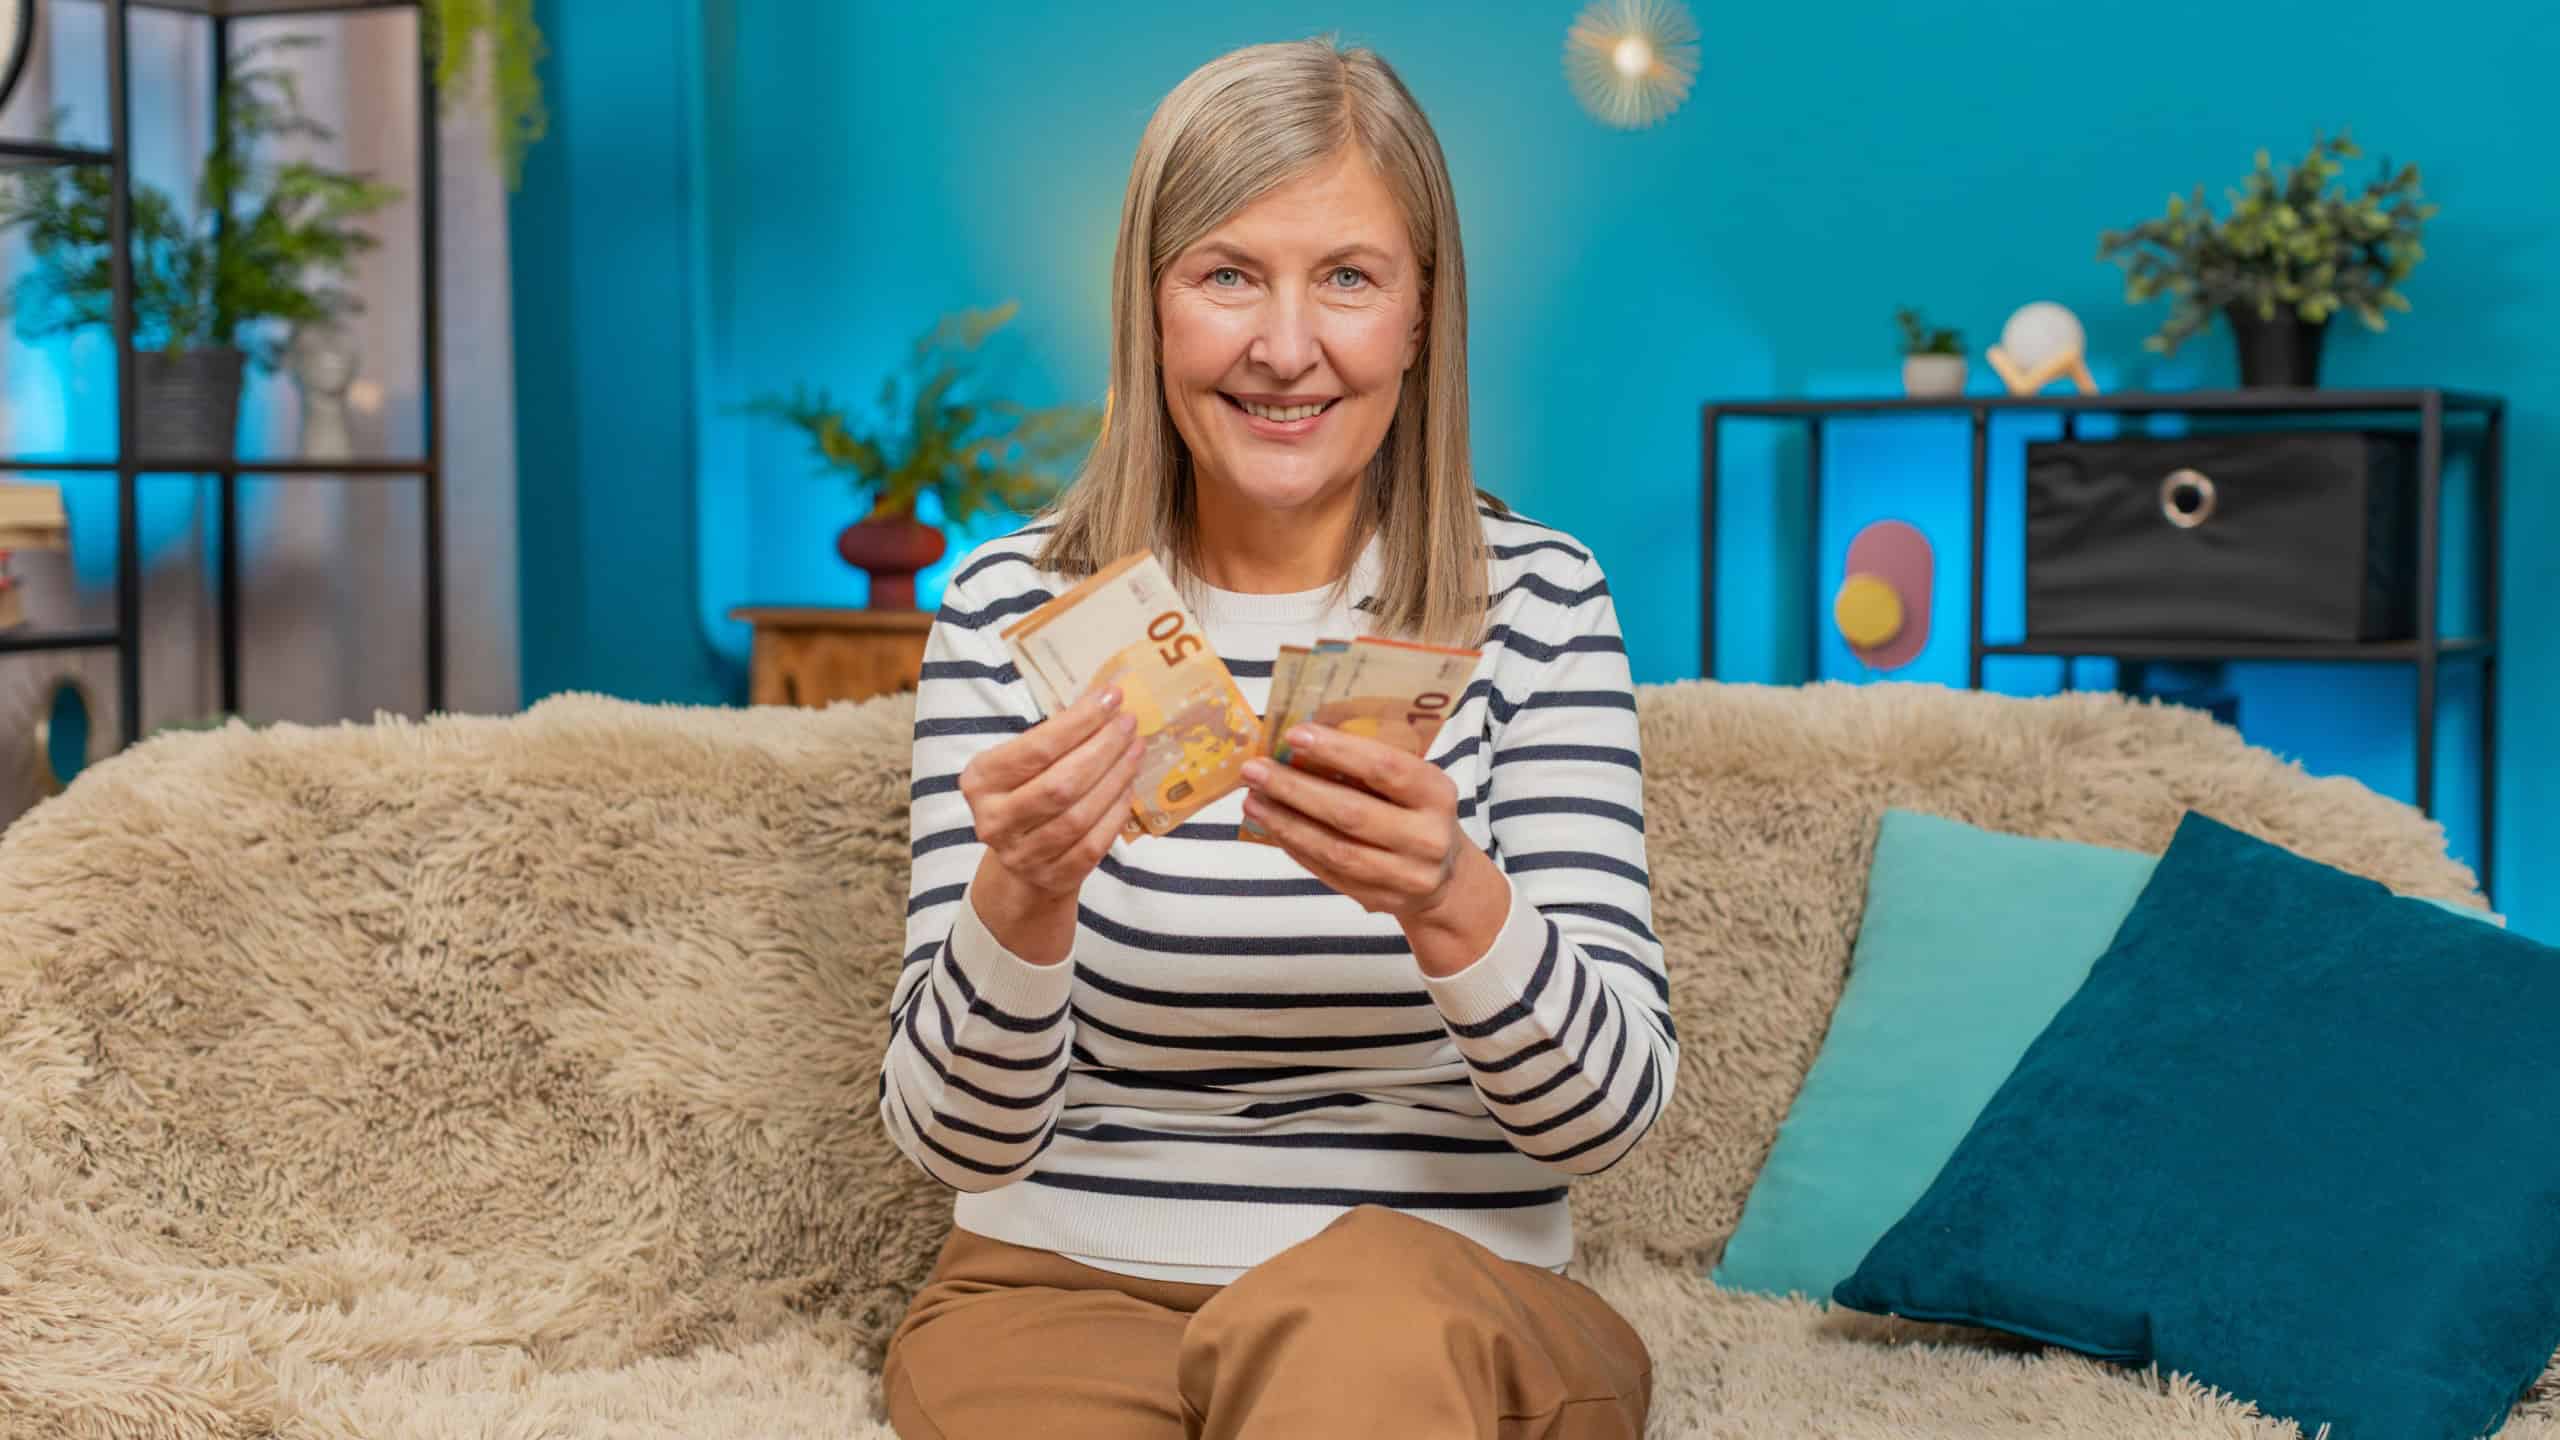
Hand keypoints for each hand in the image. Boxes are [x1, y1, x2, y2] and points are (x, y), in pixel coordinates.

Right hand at [959, 687, 1142, 961]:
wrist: (1021, 865)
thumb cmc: (1026, 795)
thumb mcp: (1023, 765)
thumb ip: (1054, 738)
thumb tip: (1106, 701)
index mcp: (981, 781)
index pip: (1036, 749)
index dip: (1079, 722)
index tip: (1111, 697)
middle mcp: (994, 820)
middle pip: (1060, 784)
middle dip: (1103, 749)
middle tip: (1129, 724)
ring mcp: (1022, 855)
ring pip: (1079, 815)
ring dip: (1115, 778)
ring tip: (1136, 750)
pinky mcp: (1052, 878)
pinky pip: (1093, 844)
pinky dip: (1116, 812)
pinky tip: (1130, 787)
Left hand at [1240, 723, 1482, 925]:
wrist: (1446, 877)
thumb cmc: (1417, 812)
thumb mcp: (1412, 782)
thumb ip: (1369, 765)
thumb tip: (1299, 742)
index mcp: (1437, 793)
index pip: (1385, 768)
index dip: (1337, 751)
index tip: (1294, 735)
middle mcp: (1427, 837)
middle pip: (1351, 813)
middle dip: (1296, 789)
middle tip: (1255, 770)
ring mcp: (1405, 875)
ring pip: (1334, 849)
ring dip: (1286, 823)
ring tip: (1253, 800)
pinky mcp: (1381, 899)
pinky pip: (1328, 871)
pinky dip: (1295, 847)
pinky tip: (1273, 827)